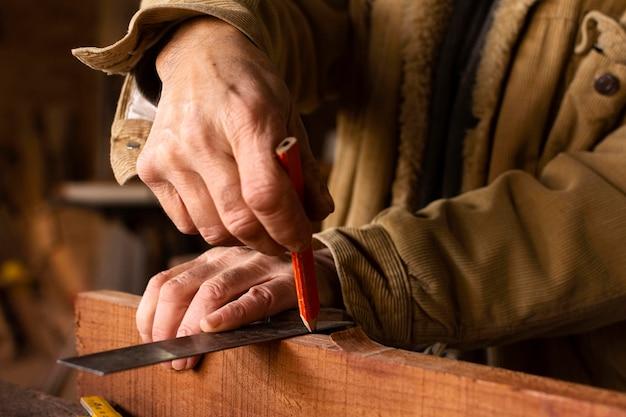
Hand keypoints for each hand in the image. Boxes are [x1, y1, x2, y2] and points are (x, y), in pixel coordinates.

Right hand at [135, 17, 333, 254]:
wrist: (199, 58)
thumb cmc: (250, 89)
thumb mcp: (288, 116)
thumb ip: (305, 167)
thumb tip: (318, 214)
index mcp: (246, 117)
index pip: (265, 194)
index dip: (288, 228)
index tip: (303, 241)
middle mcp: (200, 137)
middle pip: (238, 220)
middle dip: (269, 242)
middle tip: (285, 242)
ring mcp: (170, 155)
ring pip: (211, 229)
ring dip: (241, 237)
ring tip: (256, 222)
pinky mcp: (149, 169)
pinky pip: (186, 222)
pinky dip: (211, 226)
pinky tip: (223, 206)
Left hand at [135, 246, 340, 370]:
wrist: (322, 274)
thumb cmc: (270, 287)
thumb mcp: (230, 287)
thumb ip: (201, 301)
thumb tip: (162, 337)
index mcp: (211, 259)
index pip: (164, 282)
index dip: (149, 316)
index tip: (150, 344)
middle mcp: (229, 257)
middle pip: (180, 288)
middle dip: (167, 328)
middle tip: (171, 360)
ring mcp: (258, 266)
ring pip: (212, 291)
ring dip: (192, 328)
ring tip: (188, 357)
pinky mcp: (288, 283)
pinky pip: (256, 299)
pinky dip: (231, 315)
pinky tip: (215, 329)